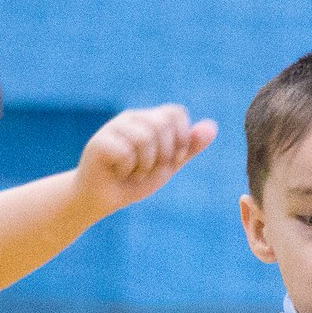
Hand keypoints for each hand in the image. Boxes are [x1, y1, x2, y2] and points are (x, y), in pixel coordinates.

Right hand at [74, 104, 217, 216]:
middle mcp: (132, 118)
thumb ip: (188, 147)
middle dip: (164, 155)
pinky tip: (118, 173)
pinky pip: (126, 152)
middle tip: (148, 168)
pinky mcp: (98, 142)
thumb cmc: (134, 180)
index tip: (172, 159)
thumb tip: (213, 126)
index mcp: (150, 119)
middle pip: (163, 124)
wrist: (102, 199)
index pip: (177, 113)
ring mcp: (114, 127)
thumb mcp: (168, 165)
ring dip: (145, 165)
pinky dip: (128, 170)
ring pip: (145, 137)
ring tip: (134, 171)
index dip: (181, 139)